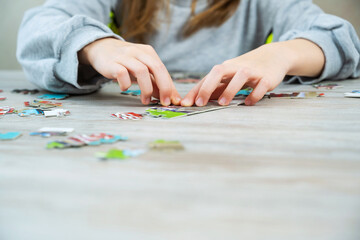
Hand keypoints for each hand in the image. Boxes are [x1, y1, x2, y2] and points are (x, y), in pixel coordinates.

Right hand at [78, 38, 180, 105]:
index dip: (169, 86)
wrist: (100, 48)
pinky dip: (126, 84)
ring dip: (146, 89)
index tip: (172, 101)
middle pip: (156, 68)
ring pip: (141, 71)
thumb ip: (155, 81)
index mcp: (148, 52)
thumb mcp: (142, 68)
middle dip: (164, 87)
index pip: (163, 70)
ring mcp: (125, 56)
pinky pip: (122, 74)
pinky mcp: (112, 63)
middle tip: (164, 102)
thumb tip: (169, 98)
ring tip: (146, 100)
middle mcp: (138, 52)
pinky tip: (125, 88)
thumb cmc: (125, 61)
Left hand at [181, 39, 324, 106]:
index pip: (206, 79)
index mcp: (224, 69)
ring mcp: (252, 72)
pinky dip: (254, 95)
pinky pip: (260, 86)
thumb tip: (197, 101)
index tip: (185, 103)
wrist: (274, 56)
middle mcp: (235, 68)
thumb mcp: (229, 77)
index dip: (196, 91)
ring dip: (230, 90)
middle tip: (200, 103)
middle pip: (218, 72)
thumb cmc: (246, 69)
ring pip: (239, 77)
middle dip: (207, 87)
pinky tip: (248, 103)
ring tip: (222, 103)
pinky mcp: (266, 78)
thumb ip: (216, 88)